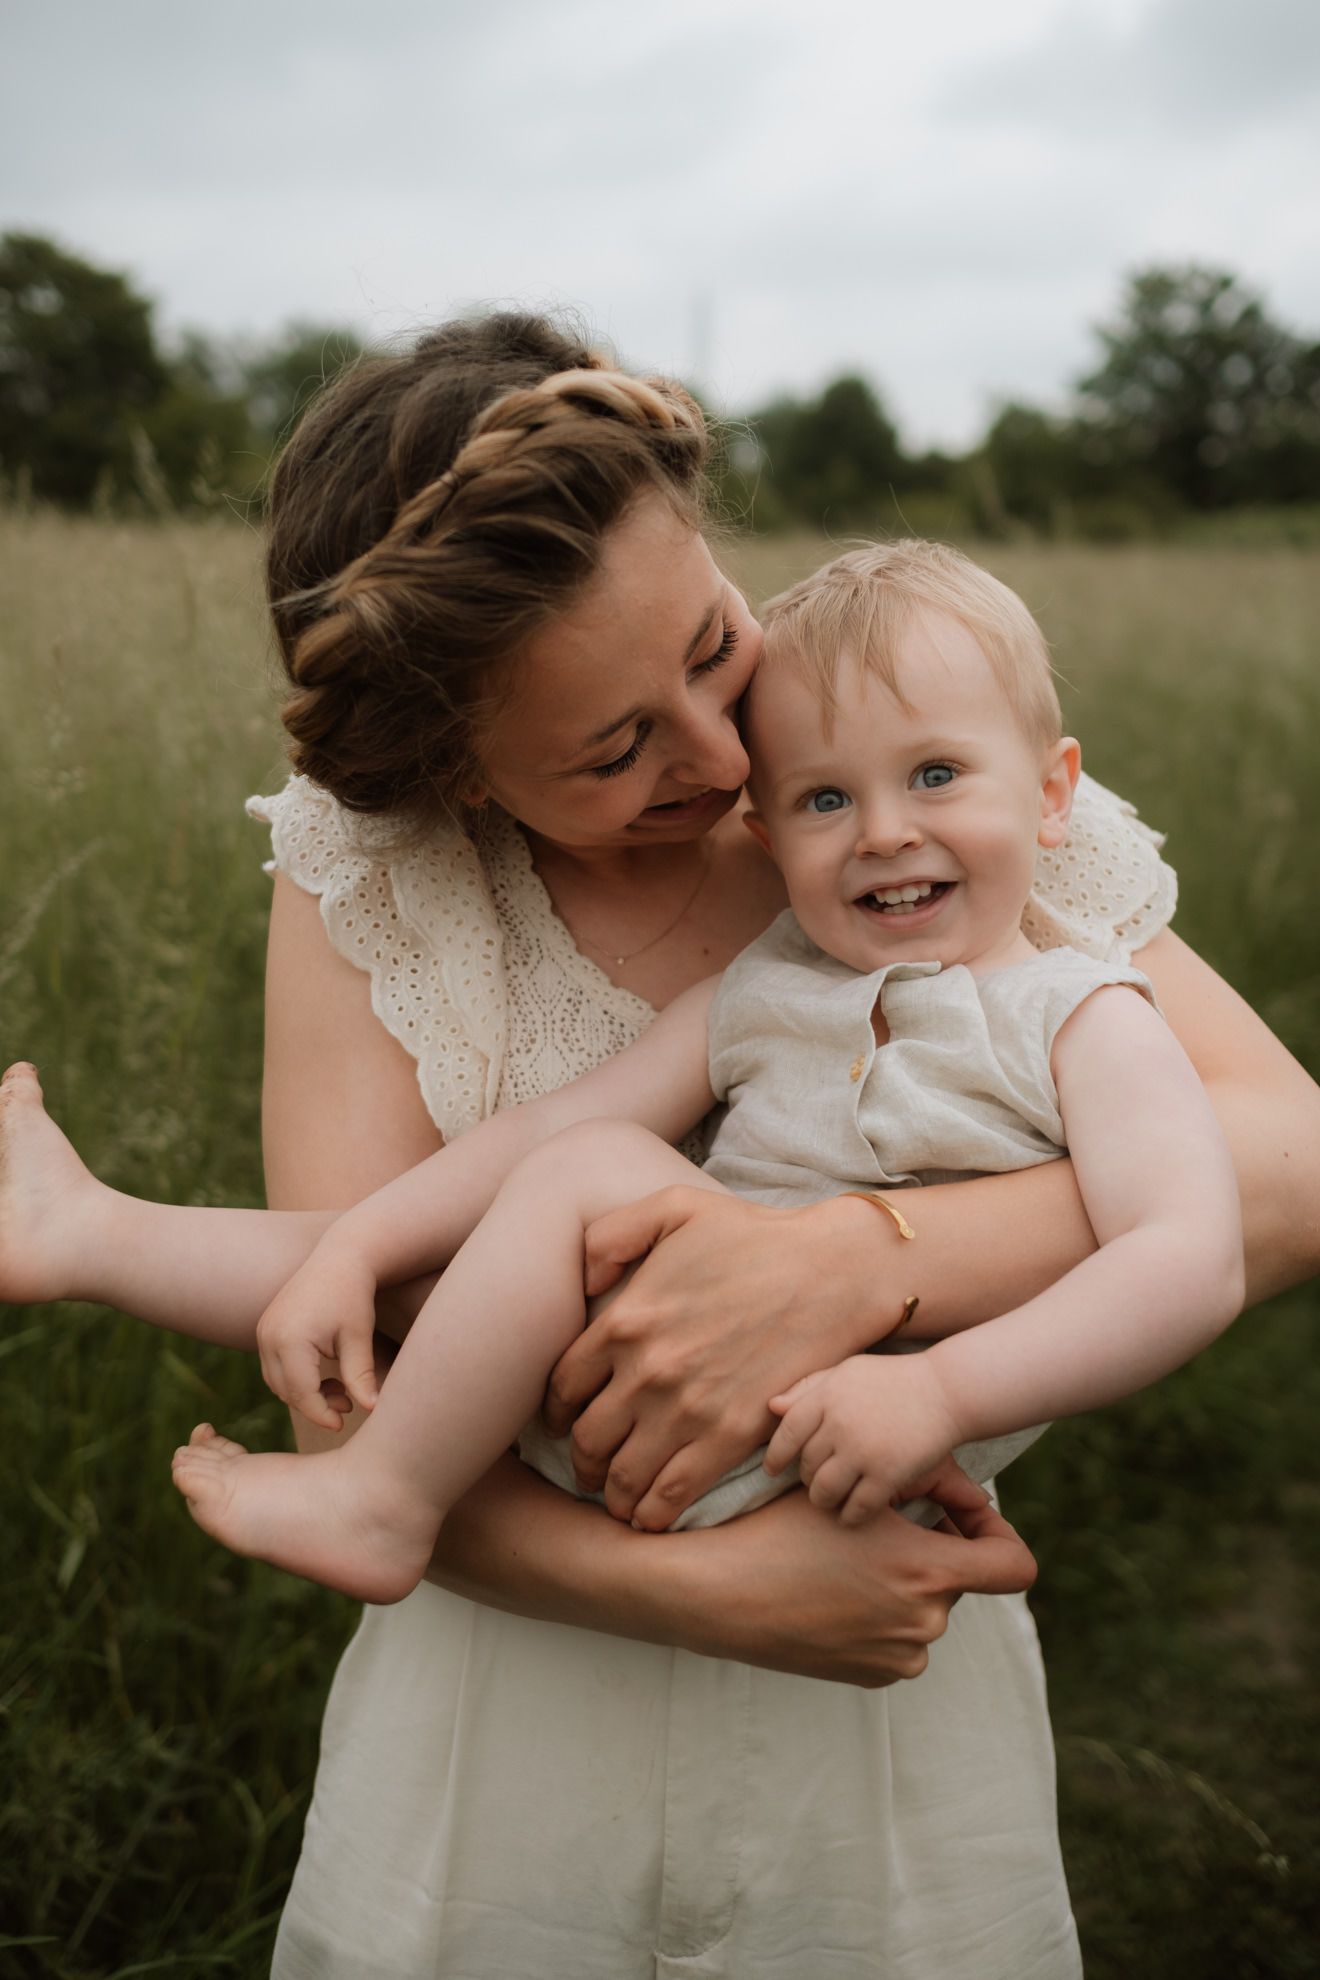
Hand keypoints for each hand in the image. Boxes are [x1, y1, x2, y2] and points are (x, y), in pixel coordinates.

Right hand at [255, 1242, 382, 1429]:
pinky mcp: (265, 1328)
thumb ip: (361, 1376)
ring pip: (277, 1382)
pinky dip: (295, 1378)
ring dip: (304, 1393)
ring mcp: (262, 1331)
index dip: (322, 1414)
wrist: (340, 1257)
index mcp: (290, 1340)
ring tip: (340, 1390)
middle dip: (314, 1406)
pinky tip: (325, 1376)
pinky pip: (274, 1367)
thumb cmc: (353, 1295)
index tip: (343, 1424)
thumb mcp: (359, 1337)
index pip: (302, 1394)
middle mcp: (268, 1336)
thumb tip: (372, 1409)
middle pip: (286, 1391)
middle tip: (347, 1406)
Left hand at [542, 1188, 891, 1523]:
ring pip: (623, 1474)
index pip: (563, 1385)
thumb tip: (582, 1282)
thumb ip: (612, 1234)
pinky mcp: (729, 1435)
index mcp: (625, 1318)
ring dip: (611, 1494)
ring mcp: (687, 1408)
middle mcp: (646, 1370)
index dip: (556, 1412)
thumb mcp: (673, 1207)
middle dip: (581, 1461)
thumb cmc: (754, 1235)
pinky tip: (649, 1517)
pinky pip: (673, 1493)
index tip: (563, 1424)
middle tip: (587, 1469)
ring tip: (616, 1498)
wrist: (831, 1272)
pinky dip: (651, 1514)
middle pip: (588, 1438)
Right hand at [679, 1458, 1036, 1685]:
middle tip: (882, 1525)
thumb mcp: (850, 1497)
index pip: (1014, 1566)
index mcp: (927, 1572)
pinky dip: (879, 1616)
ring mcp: (900, 1655)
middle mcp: (925, 1621)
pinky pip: (898, 1639)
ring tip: (847, 1560)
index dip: (999, 1536)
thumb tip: (951, 1491)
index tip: (967, 1520)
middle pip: (957, 1579)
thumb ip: (913, 1493)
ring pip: (924, 1608)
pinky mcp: (873, 1677)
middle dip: (930, 1550)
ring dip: (900, 1584)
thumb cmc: (779, 1530)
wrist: (718, 1594)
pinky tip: (833, 1593)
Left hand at [765, 1354, 963, 1525]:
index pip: (786, 1433)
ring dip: (823, 1501)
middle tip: (816, 1481)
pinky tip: (853, 1514)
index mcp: (827, 1395)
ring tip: (830, 1500)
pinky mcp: (887, 1475)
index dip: (775, 1456)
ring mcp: (863, 1451)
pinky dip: (850, 1516)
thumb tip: (772, 1407)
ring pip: (824, 1492)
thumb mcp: (849, 1372)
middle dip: (806, 1477)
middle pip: (805, 1465)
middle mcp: (839, 1423)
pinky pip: (856, 1508)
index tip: (772, 1470)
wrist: (947, 1391)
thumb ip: (810, 1388)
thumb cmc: (894, 1380)